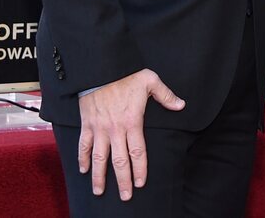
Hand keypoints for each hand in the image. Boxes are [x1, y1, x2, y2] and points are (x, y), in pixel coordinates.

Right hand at [77, 69, 184, 199]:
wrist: (101, 68)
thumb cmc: (127, 74)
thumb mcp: (151, 81)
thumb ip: (166, 96)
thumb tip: (181, 105)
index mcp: (132, 122)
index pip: (137, 151)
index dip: (139, 169)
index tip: (140, 183)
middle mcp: (115, 129)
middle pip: (119, 160)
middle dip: (122, 180)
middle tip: (124, 196)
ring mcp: (99, 128)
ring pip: (99, 158)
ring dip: (99, 176)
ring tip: (99, 191)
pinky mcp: (87, 124)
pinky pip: (84, 145)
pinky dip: (83, 158)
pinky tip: (84, 170)